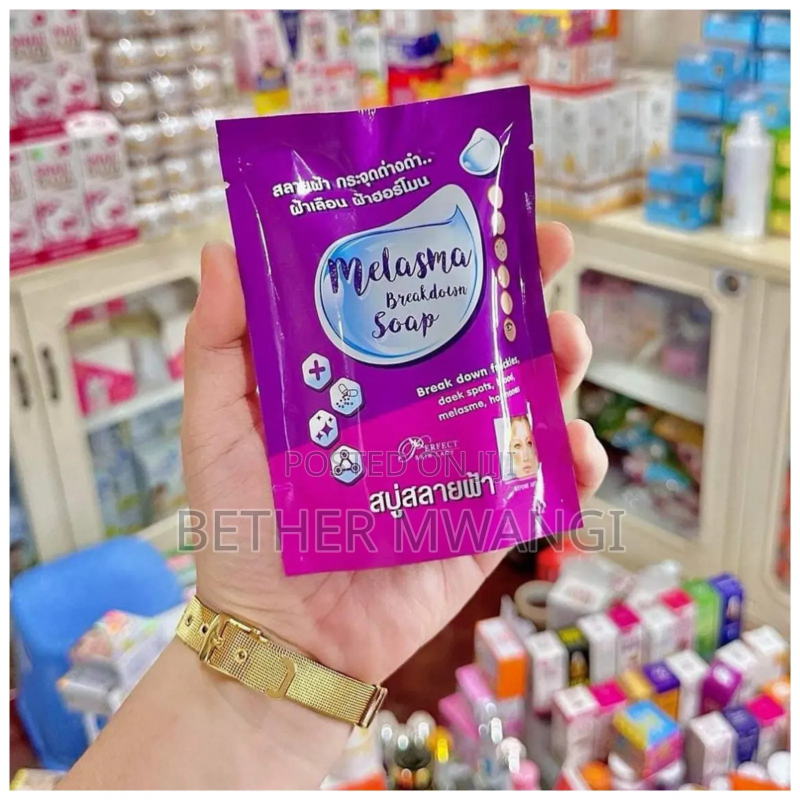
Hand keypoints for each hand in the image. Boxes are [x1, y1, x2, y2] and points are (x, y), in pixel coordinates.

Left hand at [181, 222, 607, 684]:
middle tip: (549, 251)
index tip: (475, 206)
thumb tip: (223, 246)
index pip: (409, 300)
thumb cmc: (241, 528)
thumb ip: (219, 344)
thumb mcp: (217, 425)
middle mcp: (415, 412)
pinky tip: (576, 444)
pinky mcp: (484, 521)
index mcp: (360, 380)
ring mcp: (457, 465)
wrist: (281, 635)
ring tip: (566, 342)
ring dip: (559, 363)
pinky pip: (542, 486)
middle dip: (523, 290)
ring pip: (524, 399)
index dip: (443, 251)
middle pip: (481, 338)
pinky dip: (573, 463)